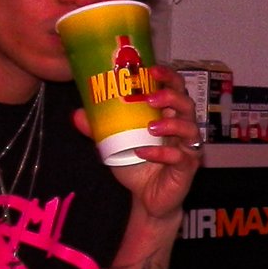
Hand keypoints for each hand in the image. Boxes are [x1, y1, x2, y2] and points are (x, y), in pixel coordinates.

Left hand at [73, 83, 201, 222]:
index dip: (168, 76)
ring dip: (170, 124)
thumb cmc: (138, 165)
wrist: (146, 198)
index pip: (175, 89)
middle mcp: (183, 127)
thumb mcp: (115, 144)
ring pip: (189, 128)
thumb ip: (99, 129)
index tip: (152, 69)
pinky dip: (161, 153)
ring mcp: (188, 147)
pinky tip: (144, 152)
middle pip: (187, 103)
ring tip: (150, 127)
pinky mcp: (188, 167)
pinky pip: (180, 156)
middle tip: (151, 98)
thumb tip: (77, 114)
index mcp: (168, 115)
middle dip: (171, 96)